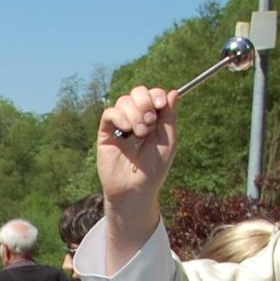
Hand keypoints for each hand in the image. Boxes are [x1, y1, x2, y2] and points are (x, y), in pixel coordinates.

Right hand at [97, 86, 177, 205]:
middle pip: (138, 92)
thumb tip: (174, 92)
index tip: (161, 105)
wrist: (135, 188)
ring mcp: (121, 124)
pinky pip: (110, 113)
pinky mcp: (106, 132)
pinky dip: (120, 117)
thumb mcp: (168, 141)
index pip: (153, 95)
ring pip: (124, 101)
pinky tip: (127, 130)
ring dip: (135, 114)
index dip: (157, 95)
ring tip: (140, 133)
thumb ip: (170, 116)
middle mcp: (137, 118)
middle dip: (145, 102)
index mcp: (154, 119)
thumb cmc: (154, 169)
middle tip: (150, 121)